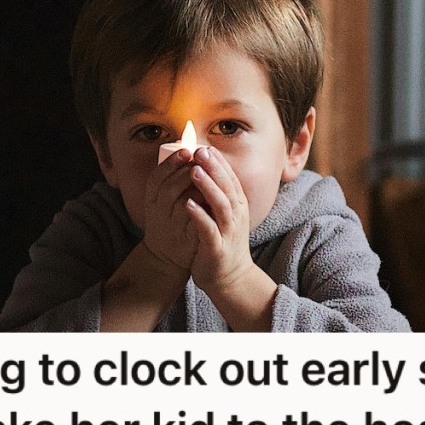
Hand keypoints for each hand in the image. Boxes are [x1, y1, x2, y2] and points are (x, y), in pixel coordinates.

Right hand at [141, 148, 198, 274]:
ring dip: (195, 188)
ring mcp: (171, 227)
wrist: (167, 258)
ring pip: (181, 204)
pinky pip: (194, 222)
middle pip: (168, 188)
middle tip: (200, 160)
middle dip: (185, 172)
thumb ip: (174, 180)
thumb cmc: (170, 222)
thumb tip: (190, 152)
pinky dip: (203, 210)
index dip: (170, 163)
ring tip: (208, 177)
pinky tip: (211, 200)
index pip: (156, 177)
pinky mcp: (186, 239)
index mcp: (152, 200)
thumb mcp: (164, 201)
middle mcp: (158, 212)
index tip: (186, 151)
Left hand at [185, 146, 256, 294]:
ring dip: (207, 187)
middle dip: (214, 168)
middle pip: (227, 186)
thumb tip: (206, 170)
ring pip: (220, 204)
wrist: (229, 277)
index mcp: (237, 206)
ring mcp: (228, 231)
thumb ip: (219, 195)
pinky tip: (187, 204)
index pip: (230, 178)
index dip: (218, 162)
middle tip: (199, 151)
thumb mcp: (224, 215)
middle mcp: (236, 216)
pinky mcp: (217, 247)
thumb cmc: (222, 241)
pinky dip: (199, 215)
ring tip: (193, 172)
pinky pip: (208, 228)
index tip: (204, 147)